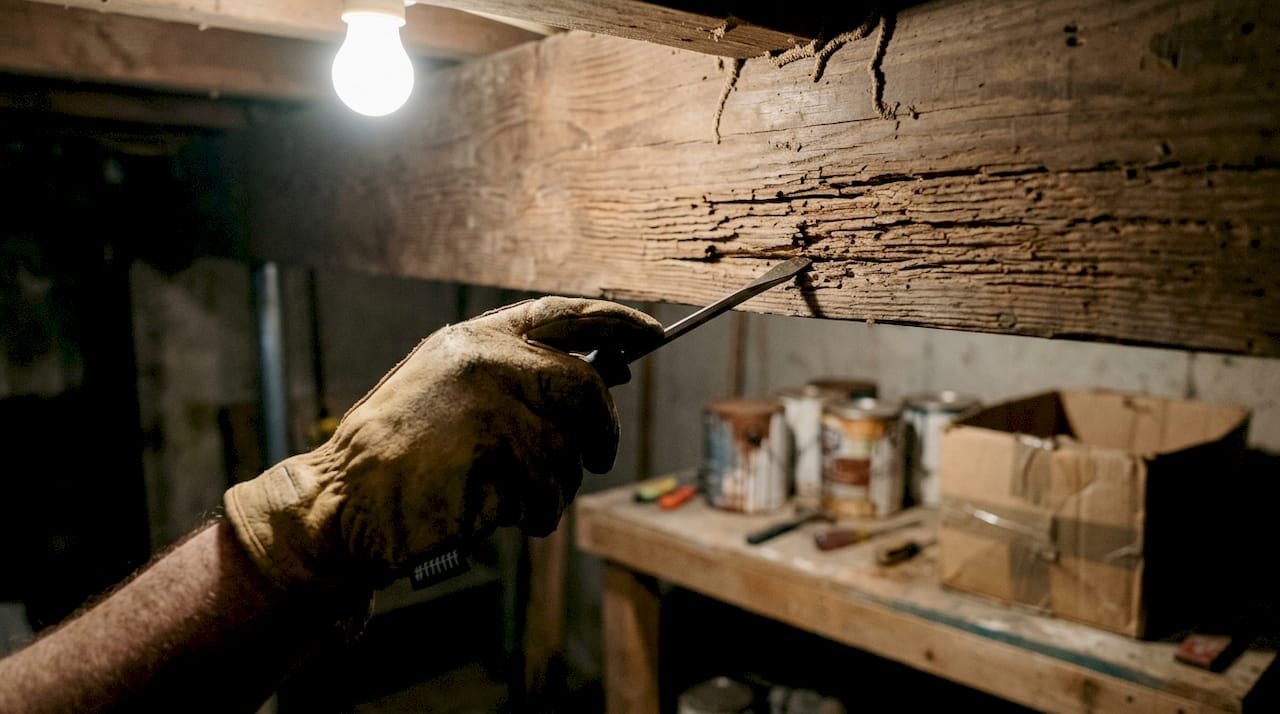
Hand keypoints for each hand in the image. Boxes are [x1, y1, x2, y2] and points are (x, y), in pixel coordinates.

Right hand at [223, 297, 663, 590]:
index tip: (650, 332)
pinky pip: (549, 485)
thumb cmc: (400, 463)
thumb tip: (602, 375)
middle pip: (584, 384)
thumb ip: (517, 381)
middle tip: (598, 454)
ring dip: (557, 486)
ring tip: (524, 502)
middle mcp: (484, 358)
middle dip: (601, 428)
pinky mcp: (492, 446)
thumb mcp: (453, 398)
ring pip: (568, 446)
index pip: (564, 314)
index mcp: (474, 339)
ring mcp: (488, 399)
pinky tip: (508, 515)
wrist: (341, 505)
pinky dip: (538, 511)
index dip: (615, 320)